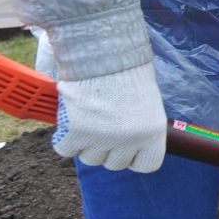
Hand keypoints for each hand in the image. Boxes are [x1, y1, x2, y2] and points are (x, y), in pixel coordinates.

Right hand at [53, 63, 167, 171]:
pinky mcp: (75, 132)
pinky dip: (65, 139)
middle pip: (114, 164)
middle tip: (104, 126)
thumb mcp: (147, 104)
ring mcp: (101, 138)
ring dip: (87, 144)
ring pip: (90, 159)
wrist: (104, 53)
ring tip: (90, 119)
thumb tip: (128, 148)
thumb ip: (140, 129)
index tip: (128, 147)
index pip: (147, 165)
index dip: (135, 157)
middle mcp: (129, 139)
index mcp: (153, 133)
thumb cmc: (127, 74)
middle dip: (108, 148)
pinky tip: (73, 120)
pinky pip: (65, 150)